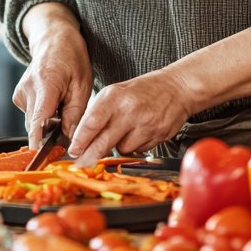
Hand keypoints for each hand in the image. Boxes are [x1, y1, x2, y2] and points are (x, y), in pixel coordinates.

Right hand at [16, 3, 92, 147]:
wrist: (54, 39)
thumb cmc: (72, 57)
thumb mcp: (82, 84)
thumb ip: (76, 114)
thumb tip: (70, 139)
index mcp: (46, 82)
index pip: (38, 118)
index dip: (38, 140)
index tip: (39, 156)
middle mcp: (28, 88)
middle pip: (36, 124)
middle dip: (52, 131)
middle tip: (69, 123)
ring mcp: (20, 92)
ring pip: (34, 122)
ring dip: (48, 122)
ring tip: (62, 104)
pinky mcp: (18, 96)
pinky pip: (31, 115)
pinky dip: (43, 115)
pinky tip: (53, 101)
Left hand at [68, 68, 196, 166]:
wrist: (177, 87)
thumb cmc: (144, 90)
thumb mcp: (116, 92)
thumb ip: (99, 113)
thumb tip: (82, 138)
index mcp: (114, 97)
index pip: (92, 122)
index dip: (80, 140)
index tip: (73, 150)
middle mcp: (129, 110)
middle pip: (104, 141)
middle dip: (90, 156)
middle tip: (82, 163)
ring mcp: (145, 124)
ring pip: (121, 149)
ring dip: (119, 145)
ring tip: (128, 129)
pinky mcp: (157, 135)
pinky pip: (138, 150)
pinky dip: (135, 145)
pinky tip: (141, 131)